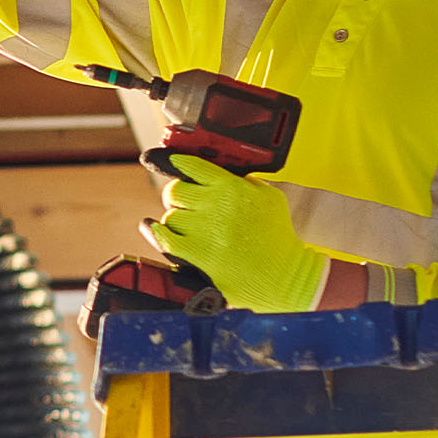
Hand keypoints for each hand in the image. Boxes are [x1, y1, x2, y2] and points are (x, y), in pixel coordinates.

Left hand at [140, 155, 329, 312]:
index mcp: (233, 187)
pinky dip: (157, 234)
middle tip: (185, 206)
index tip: (172, 163)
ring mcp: (206, 230)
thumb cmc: (278, 236)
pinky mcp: (198, 255)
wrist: (284, 275)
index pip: (193, 166)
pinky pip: (165, 239)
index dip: (179, 164)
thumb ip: (244, 182)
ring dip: (175, 222)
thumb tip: (219, 175)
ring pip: (170, 216)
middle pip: (175, 191)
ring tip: (188, 229)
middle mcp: (216, 205)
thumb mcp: (269, 197)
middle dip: (177, 197)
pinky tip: (153, 230)